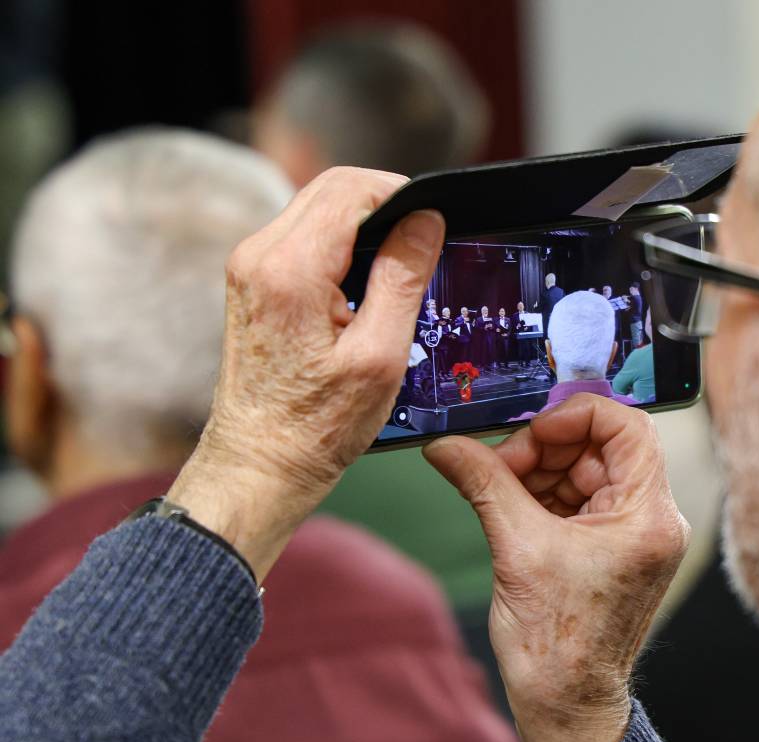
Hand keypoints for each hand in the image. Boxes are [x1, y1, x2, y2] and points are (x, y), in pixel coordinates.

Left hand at [168, 168, 444, 580]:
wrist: (261, 462)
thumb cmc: (318, 425)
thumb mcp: (380, 356)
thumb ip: (402, 279)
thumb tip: (425, 222)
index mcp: (290, 270)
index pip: (351, 190)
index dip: (401, 193)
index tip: (434, 221)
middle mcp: (259, 256)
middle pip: (330, 188)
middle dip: (384, 201)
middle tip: (423, 236)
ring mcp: (250, 266)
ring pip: (316, 206)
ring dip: (362, 221)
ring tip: (398, 260)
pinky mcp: (253, 280)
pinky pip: (303, 234)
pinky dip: (340, 241)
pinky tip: (365, 276)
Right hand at [424, 394, 689, 741]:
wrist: (566, 705)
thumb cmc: (558, 646)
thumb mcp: (516, 548)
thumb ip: (484, 483)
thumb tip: (447, 446)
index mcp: (648, 517)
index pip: (627, 427)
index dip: (574, 418)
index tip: (529, 433)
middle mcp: (651, 521)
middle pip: (601, 449)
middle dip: (545, 450)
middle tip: (498, 466)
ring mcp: (633, 536)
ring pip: (586, 473)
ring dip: (539, 473)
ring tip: (497, 489)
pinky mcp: (611, 549)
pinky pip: (579, 501)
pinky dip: (543, 496)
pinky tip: (509, 506)